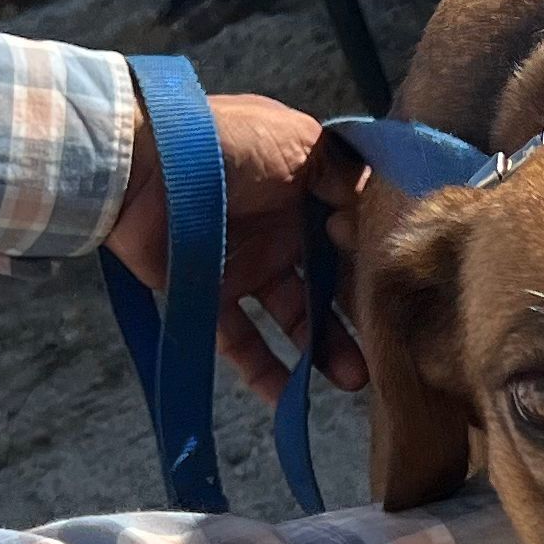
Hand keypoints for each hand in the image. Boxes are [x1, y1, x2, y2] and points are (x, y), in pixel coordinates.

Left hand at [105, 92, 365, 402]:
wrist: (145, 163)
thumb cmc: (228, 144)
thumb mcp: (302, 143)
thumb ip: (345, 177)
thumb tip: (377, 214)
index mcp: (304, 191)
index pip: (348, 237)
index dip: (373, 264)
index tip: (399, 292)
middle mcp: (279, 231)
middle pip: (327, 283)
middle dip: (357, 317)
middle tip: (386, 349)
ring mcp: (244, 265)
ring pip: (293, 316)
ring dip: (323, 349)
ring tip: (353, 380)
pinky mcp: (208, 295)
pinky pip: (240, 341)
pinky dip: (262, 371)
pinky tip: (288, 400)